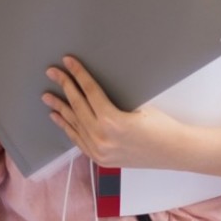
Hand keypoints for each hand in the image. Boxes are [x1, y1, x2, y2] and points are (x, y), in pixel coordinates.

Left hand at [43, 56, 185, 167]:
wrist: (173, 152)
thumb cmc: (161, 126)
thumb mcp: (139, 106)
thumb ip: (113, 101)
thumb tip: (95, 87)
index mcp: (112, 121)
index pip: (90, 92)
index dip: (78, 74)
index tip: (68, 62)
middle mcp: (101, 137)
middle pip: (78, 106)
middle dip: (64, 86)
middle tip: (52, 72)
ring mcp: (98, 150)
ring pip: (74, 124)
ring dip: (60, 108)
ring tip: (47, 96)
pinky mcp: (100, 159)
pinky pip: (78, 140)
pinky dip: (67, 127)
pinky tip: (59, 117)